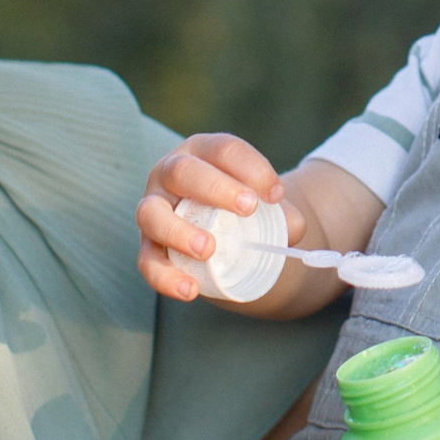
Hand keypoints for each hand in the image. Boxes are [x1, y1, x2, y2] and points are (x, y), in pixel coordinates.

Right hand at [134, 133, 296, 300]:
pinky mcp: (148, 246)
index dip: (251, 167)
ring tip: (208, 250)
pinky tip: (190, 290)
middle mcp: (171, 174)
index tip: (276, 194)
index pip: (224, 149)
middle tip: (249, 208)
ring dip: (178, 230)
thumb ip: (284, 215)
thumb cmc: (244, 212)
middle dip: (216, 188)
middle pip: (183, 171)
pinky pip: (147, 260)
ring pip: (151, 213)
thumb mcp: (266, 207)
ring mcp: (154, 209)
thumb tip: (291, 227)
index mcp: (203, 153)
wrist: (223, 234)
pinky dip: (165, 276)